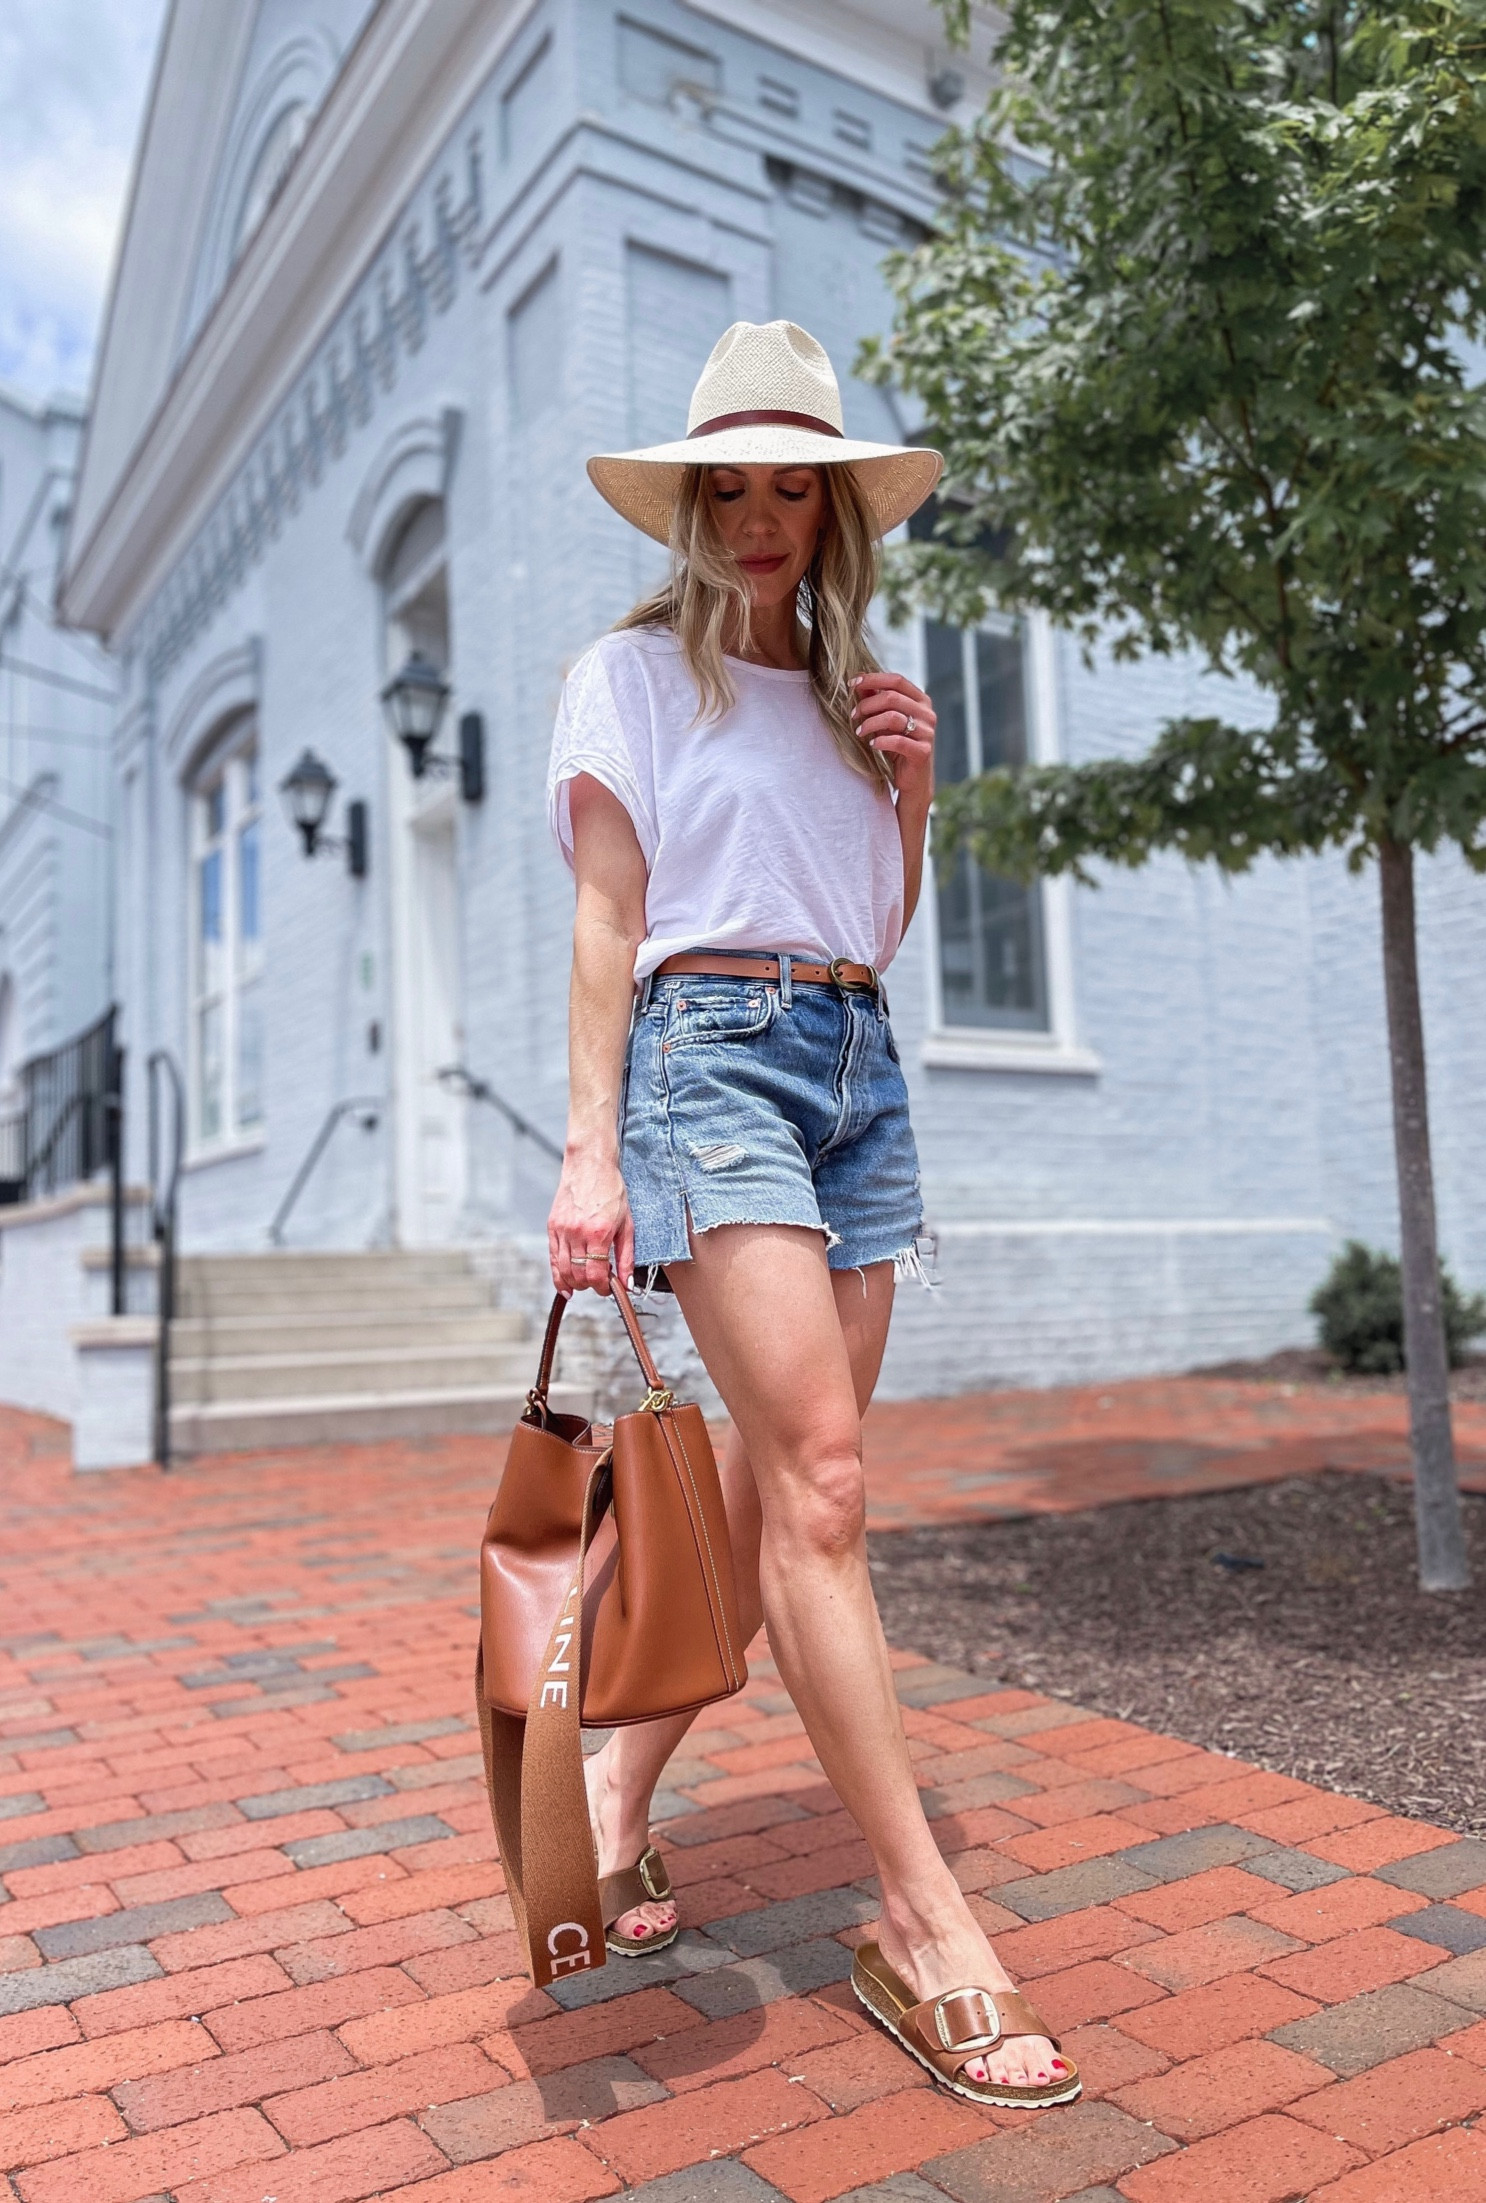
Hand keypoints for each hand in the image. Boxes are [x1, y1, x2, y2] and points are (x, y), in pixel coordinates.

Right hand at [548, 1149, 635, 1295]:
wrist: (590, 1165)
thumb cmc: (611, 1191)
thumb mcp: (627, 1224)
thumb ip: (626, 1257)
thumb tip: (628, 1284)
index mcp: (598, 1232)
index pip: (596, 1274)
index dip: (603, 1288)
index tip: (609, 1288)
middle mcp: (577, 1233)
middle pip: (578, 1275)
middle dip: (590, 1286)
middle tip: (600, 1283)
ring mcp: (562, 1230)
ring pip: (564, 1270)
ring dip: (575, 1283)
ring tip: (586, 1283)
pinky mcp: (552, 1226)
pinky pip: (553, 1258)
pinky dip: (558, 1276)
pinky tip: (565, 1286)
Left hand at [850, 671, 935, 805]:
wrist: (913, 779)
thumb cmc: (898, 747)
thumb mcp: (885, 721)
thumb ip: (876, 699)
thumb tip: (859, 678)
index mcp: (921, 701)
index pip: (897, 680)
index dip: (873, 679)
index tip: (852, 683)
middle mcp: (927, 714)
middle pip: (892, 697)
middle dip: (867, 704)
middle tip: (854, 714)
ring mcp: (927, 732)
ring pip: (893, 717)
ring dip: (870, 723)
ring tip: (859, 731)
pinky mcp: (923, 751)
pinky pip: (898, 741)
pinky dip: (880, 741)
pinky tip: (872, 744)